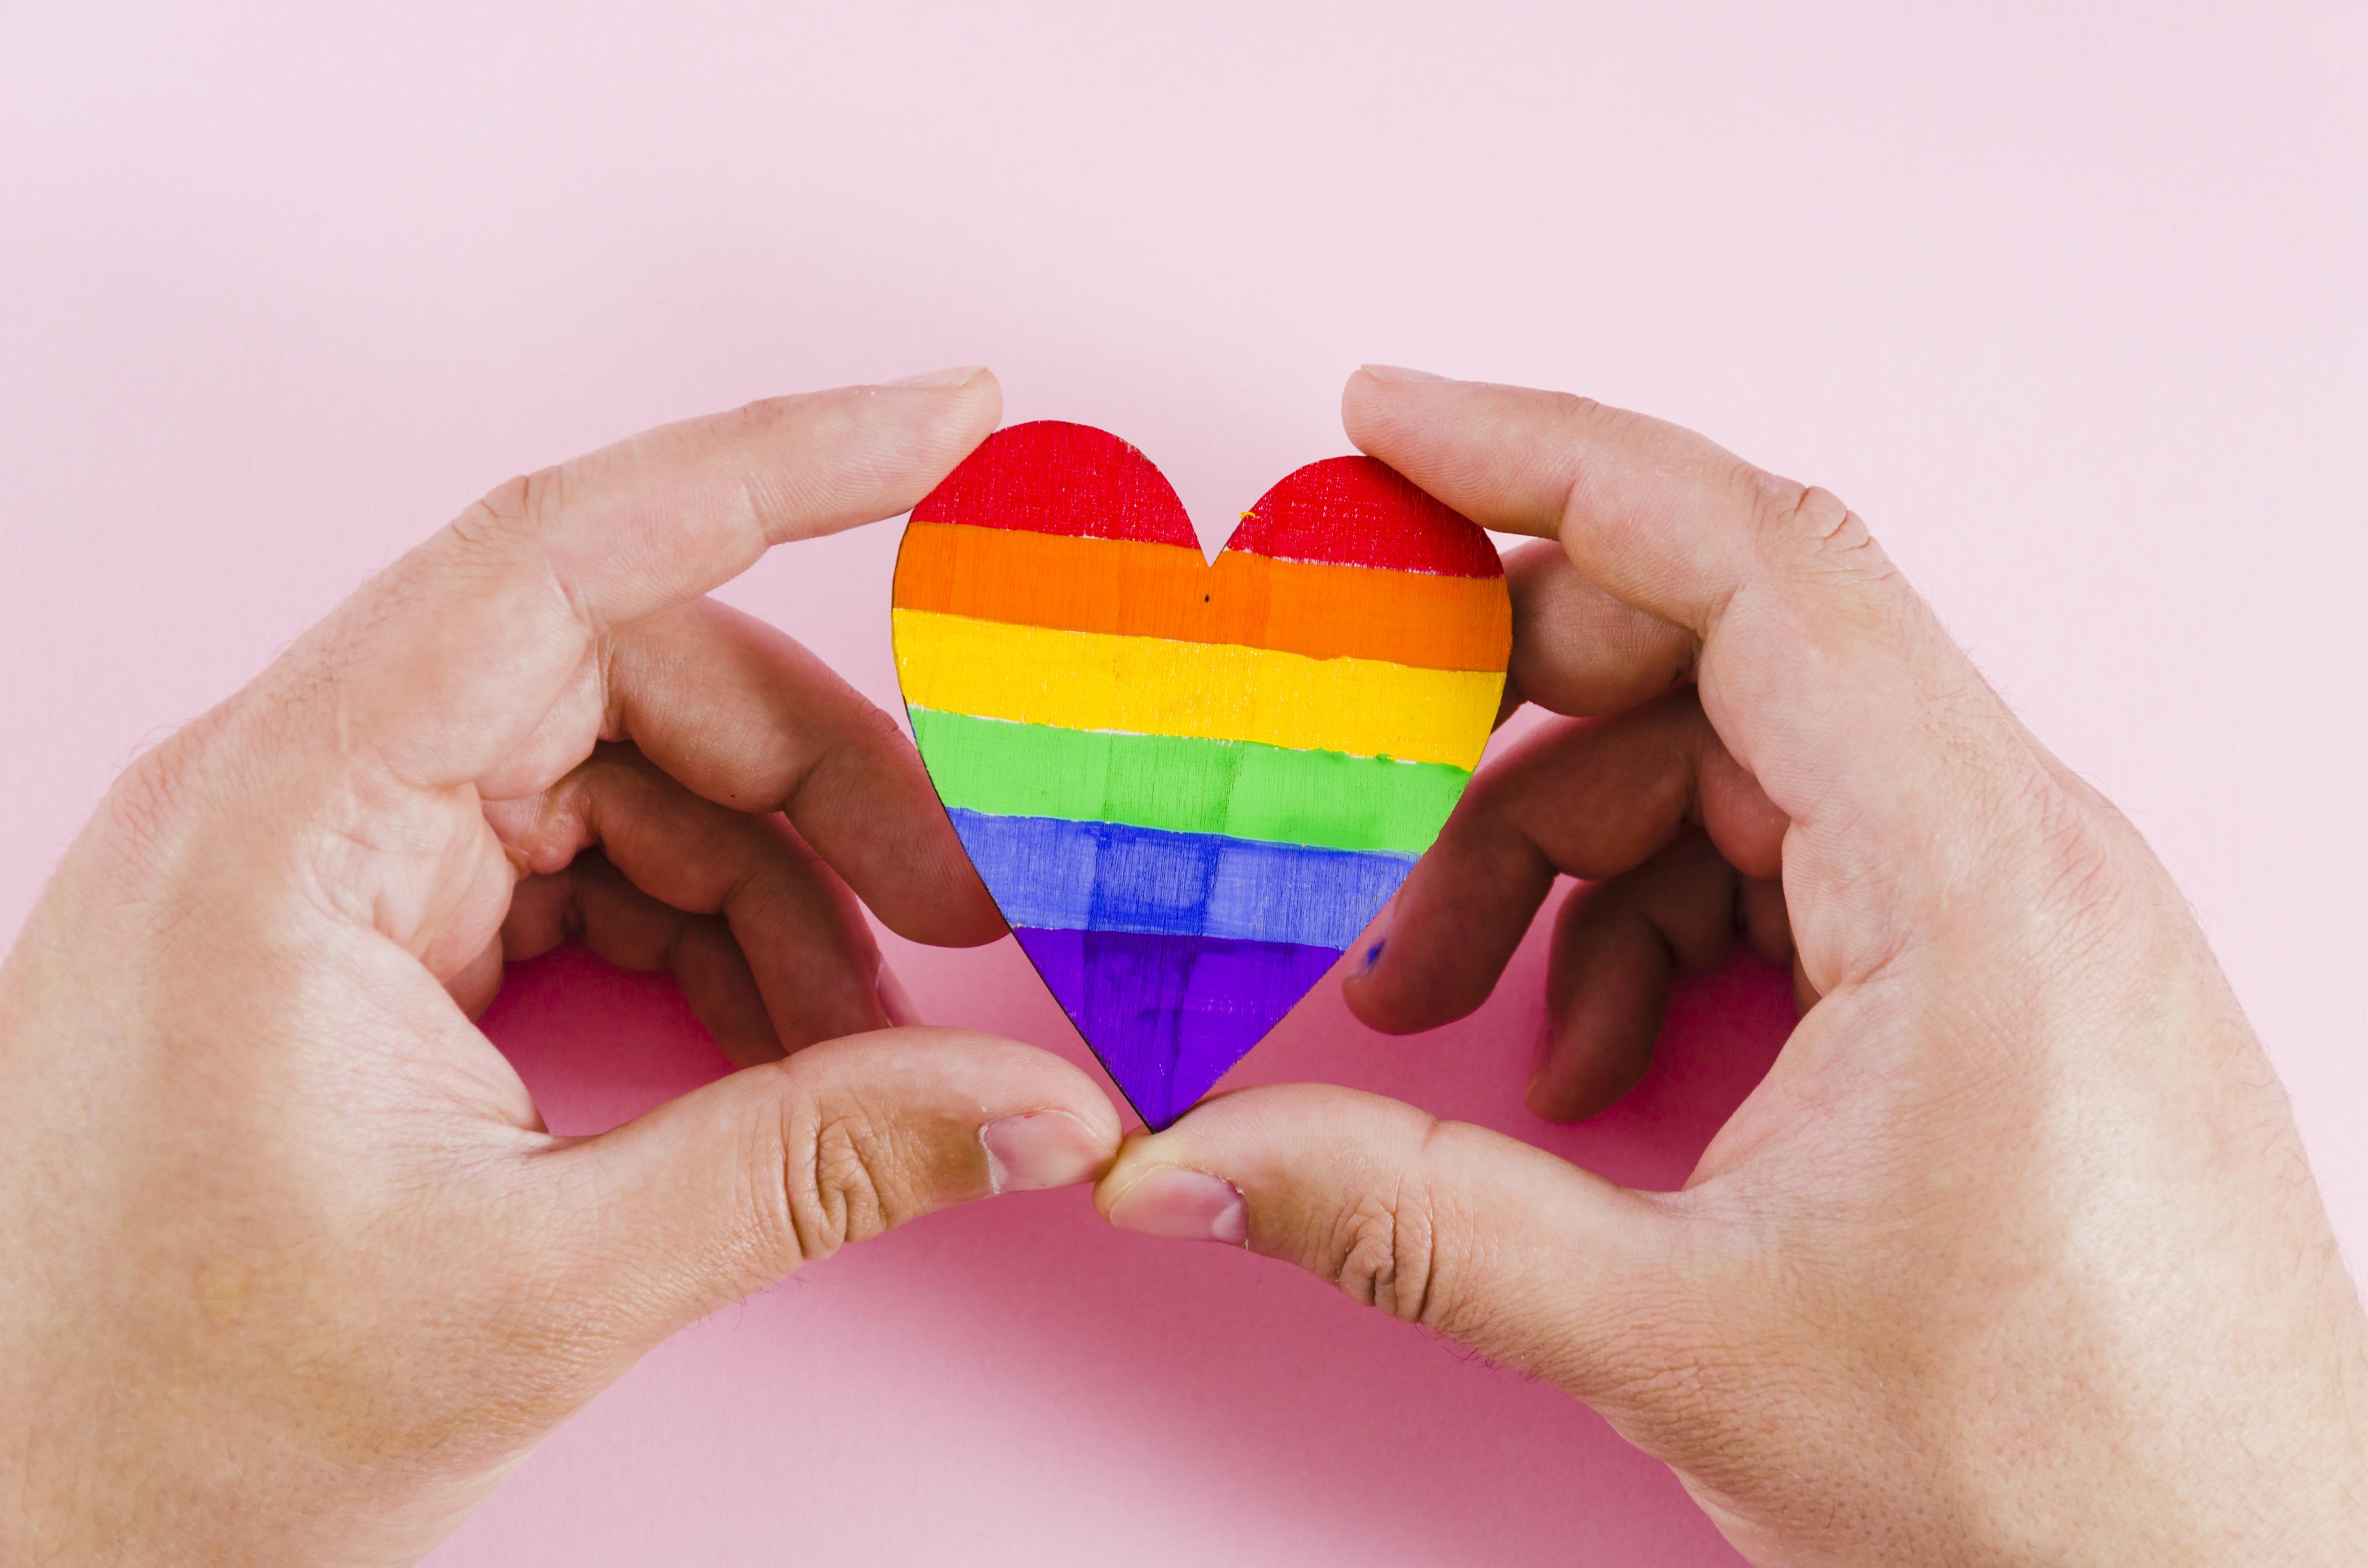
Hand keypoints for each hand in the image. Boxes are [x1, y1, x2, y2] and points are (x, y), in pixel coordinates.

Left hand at [0, 371, 1120, 1565]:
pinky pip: (573, 860)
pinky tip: (774, 1042)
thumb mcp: (542, 1289)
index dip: (773, 464)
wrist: (37, 1537)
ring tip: (865, 1032)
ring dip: (770, 880)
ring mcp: (321, 852)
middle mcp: (293, 790)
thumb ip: (815, 1168)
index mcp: (288, 820)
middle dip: (820, 778)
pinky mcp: (353, 923)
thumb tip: (1044, 1114)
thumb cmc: (192, 1418)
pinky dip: (698, 933)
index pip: (554, 552)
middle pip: (621, 672)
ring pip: (615, 770)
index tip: (948, 420)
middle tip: (965, 901)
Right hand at [1096, 369, 2367, 1564]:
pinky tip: (1591, 1069)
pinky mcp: (2006, 981)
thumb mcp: (1679, 1337)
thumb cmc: (2049, 1488)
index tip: (1393, 428)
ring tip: (1454, 1004)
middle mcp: (2027, 853)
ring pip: (1749, 769)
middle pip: (1732, 650)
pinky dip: (1661, 928)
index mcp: (1980, 879)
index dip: (1555, 458)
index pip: (1759, 559)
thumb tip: (1178, 1166)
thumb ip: (1407, 1221)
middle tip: (1356, 792)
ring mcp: (2027, 913)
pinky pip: (1800, 870)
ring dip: (1570, 856)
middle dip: (1514, 710)